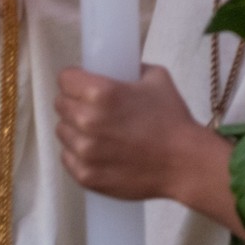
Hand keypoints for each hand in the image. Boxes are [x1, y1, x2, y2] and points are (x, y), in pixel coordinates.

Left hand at [56, 66, 208, 201]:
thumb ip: (132, 69)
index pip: (64, 79)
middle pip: (60, 105)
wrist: (183, 162)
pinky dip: (78, 153)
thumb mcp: (157, 78)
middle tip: (91, 107)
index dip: (74, 79)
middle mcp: (86, 121)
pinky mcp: (86, 176)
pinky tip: (97, 150)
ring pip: (62, 131)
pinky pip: (68, 157)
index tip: (82, 83)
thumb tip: (119, 68)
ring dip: (74, 128)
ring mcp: (84, 151)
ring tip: (95, 131)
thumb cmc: (172, 118)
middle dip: (73, 102)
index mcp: (100, 93)